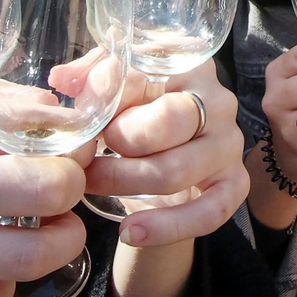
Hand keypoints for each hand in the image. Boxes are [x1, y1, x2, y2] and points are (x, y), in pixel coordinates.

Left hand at [85, 61, 248, 247]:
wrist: (164, 154)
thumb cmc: (136, 109)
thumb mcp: (113, 86)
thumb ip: (88, 77)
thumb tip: (62, 79)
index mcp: (188, 63)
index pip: (146, 75)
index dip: (108, 98)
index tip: (82, 118)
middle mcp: (217, 100)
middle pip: (171, 119)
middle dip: (118, 142)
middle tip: (86, 155)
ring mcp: (229, 143)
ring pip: (176, 170)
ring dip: (124, 182)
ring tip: (91, 185)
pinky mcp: (234, 184)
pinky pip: (209, 213)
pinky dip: (167, 227)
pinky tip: (130, 232)